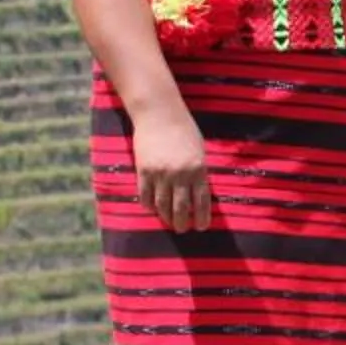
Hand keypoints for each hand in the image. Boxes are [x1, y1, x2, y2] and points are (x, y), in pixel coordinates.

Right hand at [134, 110, 213, 232]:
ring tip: (169, 223)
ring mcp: (160, 173)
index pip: (201, 201)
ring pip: (162, 204)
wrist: (160, 114)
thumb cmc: (184, 131)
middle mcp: (180, 174)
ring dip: (166, 217)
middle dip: (182, 222)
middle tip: (182, 229)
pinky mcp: (143, 170)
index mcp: (198, 169)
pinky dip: (149, 205)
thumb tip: (198, 195)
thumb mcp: (199, 151)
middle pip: (181, 207)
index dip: (202, 217)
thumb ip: (199, 172)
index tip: (201, 227)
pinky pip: (145, 195)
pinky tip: (152, 210)